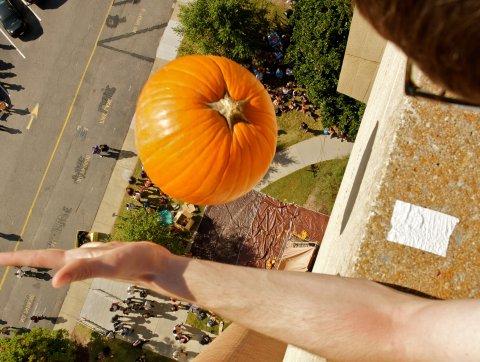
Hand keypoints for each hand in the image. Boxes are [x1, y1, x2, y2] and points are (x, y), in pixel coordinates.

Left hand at [0, 241, 170, 287]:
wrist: (157, 266)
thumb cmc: (137, 263)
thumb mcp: (109, 264)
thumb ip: (83, 271)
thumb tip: (53, 282)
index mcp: (76, 263)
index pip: (41, 259)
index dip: (18, 258)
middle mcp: (80, 261)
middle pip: (44, 258)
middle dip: (22, 259)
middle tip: (0, 259)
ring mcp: (91, 258)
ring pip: (60, 256)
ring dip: (41, 257)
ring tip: (25, 257)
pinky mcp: (103, 254)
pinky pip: (78, 252)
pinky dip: (67, 252)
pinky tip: (70, 253)